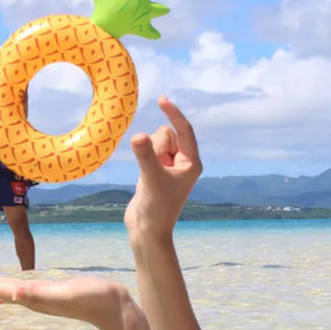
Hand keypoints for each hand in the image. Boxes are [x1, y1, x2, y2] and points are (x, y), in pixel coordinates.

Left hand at [0, 274, 129, 329]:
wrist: (113, 309)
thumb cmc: (92, 298)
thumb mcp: (64, 294)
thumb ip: (38, 295)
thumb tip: (13, 294)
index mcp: (29, 295)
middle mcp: (29, 297)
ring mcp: (38, 298)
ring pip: (3, 290)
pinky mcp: (48, 296)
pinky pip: (19, 294)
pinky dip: (6, 293)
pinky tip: (2, 297)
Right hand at [125, 96, 202, 237]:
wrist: (147, 230)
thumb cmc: (156, 208)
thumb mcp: (150, 178)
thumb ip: (145, 155)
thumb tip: (138, 136)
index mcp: (192, 162)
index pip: (184, 130)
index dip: (173, 113)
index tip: (161, 99)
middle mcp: (183, 162)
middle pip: (167, 134)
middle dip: (157, 146)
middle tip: (156, 172)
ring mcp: (169, 166)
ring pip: (156, 141)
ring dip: (149, 153)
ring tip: (150, 177)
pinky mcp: (155, 170)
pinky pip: (148, 150)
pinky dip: (144, 156)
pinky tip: (145, 177)